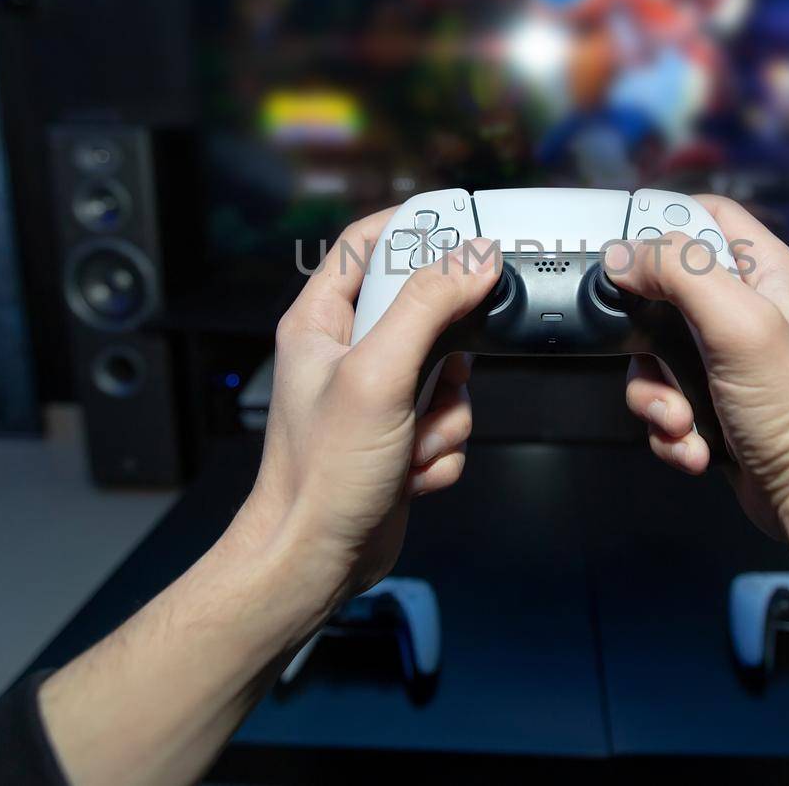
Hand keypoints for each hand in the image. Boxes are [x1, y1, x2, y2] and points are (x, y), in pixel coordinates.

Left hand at [228, 209, 499, 602]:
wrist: (315, 560)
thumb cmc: (319, 474)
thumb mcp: (378, 375)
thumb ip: (427, 308)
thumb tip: (473, 260)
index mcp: (322, 322)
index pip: (368, 244)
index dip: (416, 230)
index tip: (465, 229)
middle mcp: (347, 354)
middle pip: (425, 312)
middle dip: (447, 354)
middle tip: (438, 374)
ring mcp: (376, 398)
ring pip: (449, 374)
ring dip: (446, 414)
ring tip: (409, 442)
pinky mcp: (399, 437)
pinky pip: (450, 422)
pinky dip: (441, 449)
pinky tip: (409, 472)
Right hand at [613, 196, 788, 534]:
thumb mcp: (740, 323)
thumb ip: (680, 273)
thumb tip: (624, 256)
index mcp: (767, 273)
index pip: (706, 216)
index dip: (660, 224)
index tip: (623, 252)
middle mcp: (748, 312)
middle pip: (664, 292)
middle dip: (645, 336)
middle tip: (654, 356)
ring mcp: (730, 363)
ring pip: (655, 357)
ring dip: (655, 395)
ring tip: (681, 419)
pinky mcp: (716, 407)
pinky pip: (665, 404)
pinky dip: (670, 430)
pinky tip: (694, 446)